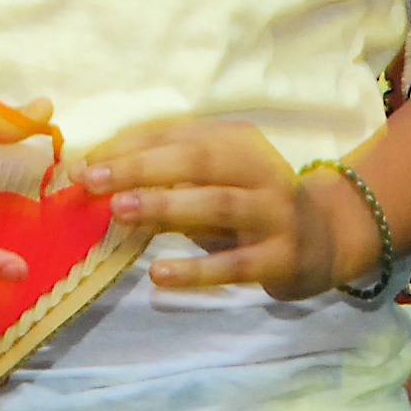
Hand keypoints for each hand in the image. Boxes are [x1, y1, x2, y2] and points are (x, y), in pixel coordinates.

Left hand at [76, 120, 364, 301]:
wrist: (325, 239)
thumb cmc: (250, 204)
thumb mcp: (217, 178)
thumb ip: (168, 172)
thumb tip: (98, 170)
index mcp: (239, 141)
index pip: (178, 134)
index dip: (130, 146)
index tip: (85, 163)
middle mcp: (261, 169)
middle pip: (198, 159)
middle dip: (142, 167)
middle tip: (95, 180)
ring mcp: (276, 212)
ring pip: (218, 203)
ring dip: (167, 206)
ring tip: (121, 211)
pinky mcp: (283, 257)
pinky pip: (235, 264)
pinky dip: (196, 269)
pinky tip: (159, 275)